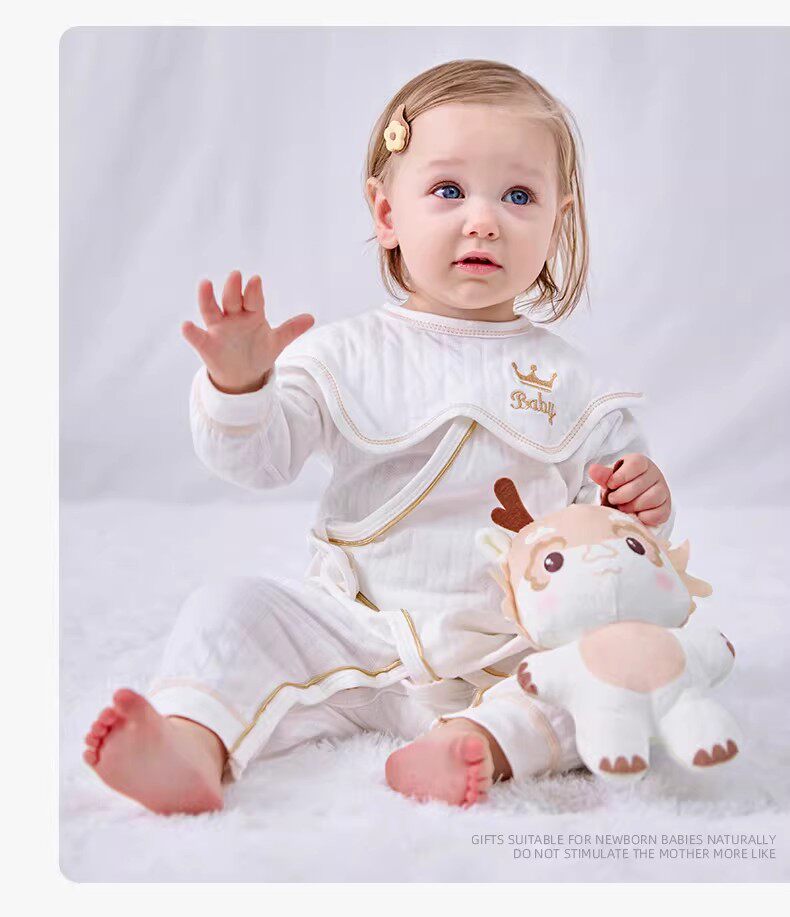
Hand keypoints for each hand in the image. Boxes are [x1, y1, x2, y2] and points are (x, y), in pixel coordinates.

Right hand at [181, 270, 314, 393]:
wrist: (243, 375)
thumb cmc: (258, 351)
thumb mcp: (276, 342)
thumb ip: (291, 329)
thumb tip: (311, 318)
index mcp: (251, 314)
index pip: (253, 300)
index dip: (254, 291)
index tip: (256, 280)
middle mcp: (232, 317)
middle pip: (232, 300)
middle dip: (233, 289)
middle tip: (236, 275)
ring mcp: (218, 329)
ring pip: (211, 311)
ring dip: (207, 298)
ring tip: (205, 284)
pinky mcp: (207, 345)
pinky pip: (197, 337)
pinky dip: (191, 332)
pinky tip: (187, 326)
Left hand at [588, 454, 670, 525]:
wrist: (633, 498)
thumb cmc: (621, 485)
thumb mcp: (611, 478)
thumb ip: (604, 475)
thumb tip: (593, 470)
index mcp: (641, 462)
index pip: (636, 464)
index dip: (621, 476)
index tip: (610, 485)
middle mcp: (655, 474)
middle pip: (640, 484)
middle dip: (622, 495)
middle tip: (613, 500)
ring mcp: (663, 490)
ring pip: (652, 498)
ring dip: (633, 506)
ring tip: (622, 508)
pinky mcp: (666, 507)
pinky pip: (659, 513)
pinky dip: (645, 517)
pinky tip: (635, 516)